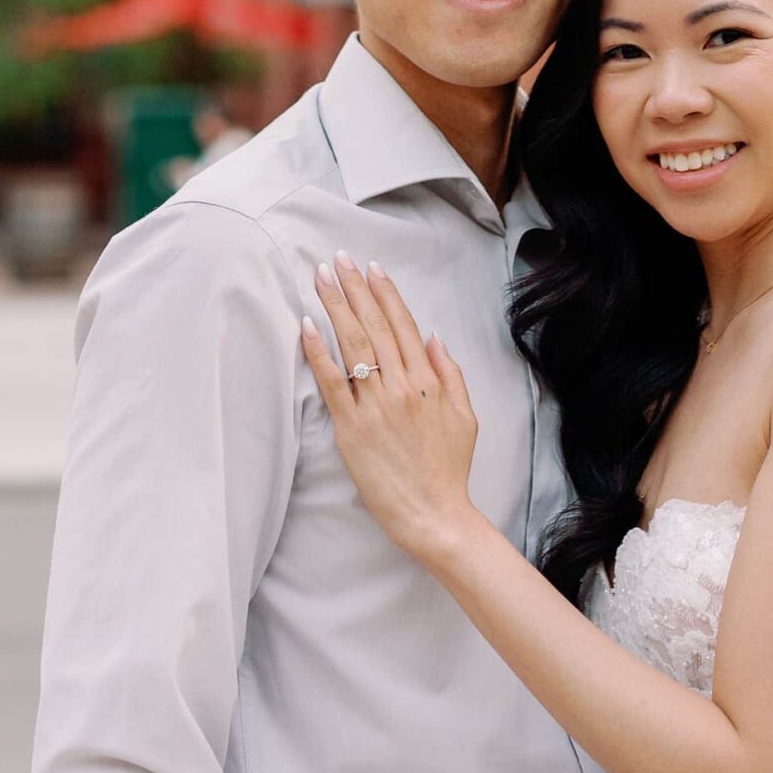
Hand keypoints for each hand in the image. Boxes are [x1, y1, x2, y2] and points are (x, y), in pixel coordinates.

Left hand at [303, 255, 478, 564]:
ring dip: (335, 306)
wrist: (433, 514)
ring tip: (321, 278)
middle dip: (355, 288)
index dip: (385, 293)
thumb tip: (434, 337)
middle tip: (338, 259)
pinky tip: (306, 326)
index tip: (371, 268)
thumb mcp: (466, 416)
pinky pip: (331, 382)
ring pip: (352, 344)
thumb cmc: (449, 469)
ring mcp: (374, 406)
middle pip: (373, 326)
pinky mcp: (351, 428)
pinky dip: (318, 352)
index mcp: (428, 381)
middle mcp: (401, 386)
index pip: (402, 325)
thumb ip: (451, 374)